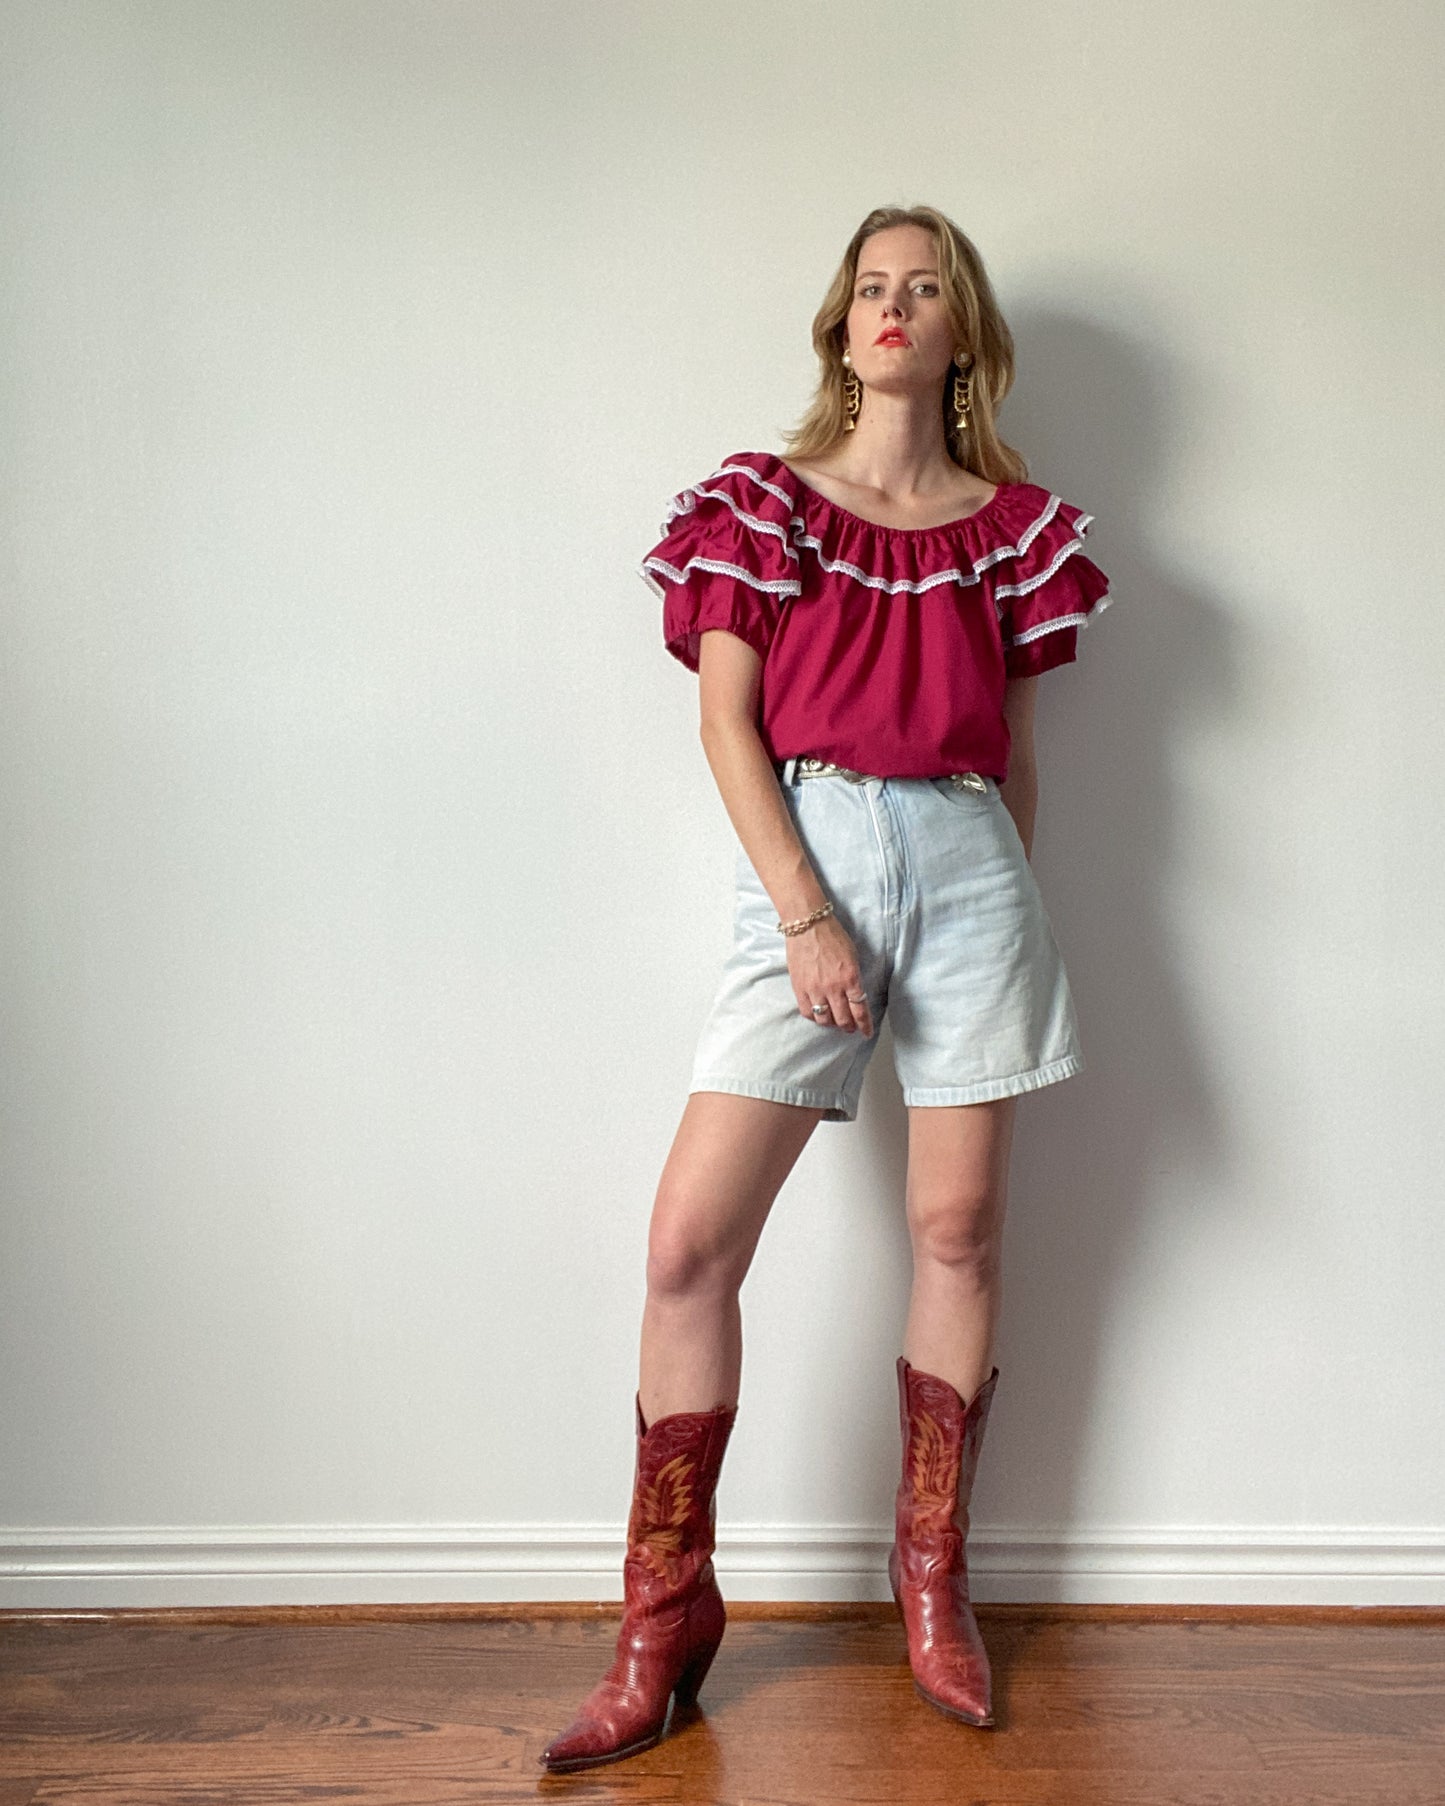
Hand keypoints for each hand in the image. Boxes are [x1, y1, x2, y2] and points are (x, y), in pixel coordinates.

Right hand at [785, 915, 873, 1035]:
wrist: (807, 925)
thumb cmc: (833, 936)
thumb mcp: (853, 956)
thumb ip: (854, 978)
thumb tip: (855, 996)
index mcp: (850, 978)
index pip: (860, 1010)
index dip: (864, 1025)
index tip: (866, 1033)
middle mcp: (833, 987)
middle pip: (843, 1019)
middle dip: (849, 1027)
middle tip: (850, 1028)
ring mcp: (815, 989)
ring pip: (825, 1019)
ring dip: (832, 1024)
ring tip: (834, 1023)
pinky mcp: (799, 988)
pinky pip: (807, 1012)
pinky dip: (814, 1017)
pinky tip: (818, 1015)